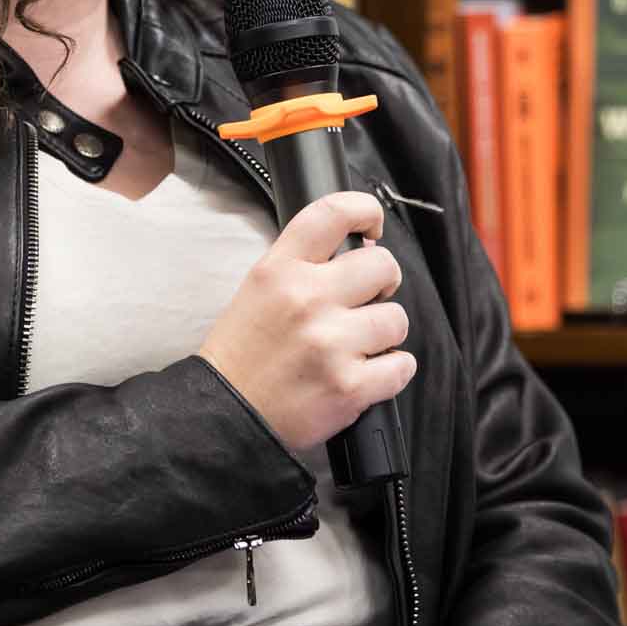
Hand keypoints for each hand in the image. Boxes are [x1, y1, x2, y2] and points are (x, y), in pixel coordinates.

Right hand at [198, 191, 415, 450]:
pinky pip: (402, 365)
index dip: (365, 210)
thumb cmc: (244, 354)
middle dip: (383, 283)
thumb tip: (363, 247)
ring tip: (357, 344)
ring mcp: (331, 343)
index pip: (334, 212)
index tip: (372, 224)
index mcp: (280, 270)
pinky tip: (366, 373)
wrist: (224, 415)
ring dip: (384, 333)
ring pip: (397, 319)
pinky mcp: (349, 386)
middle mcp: (307, 299)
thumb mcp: (259, 289)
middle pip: (383, 265)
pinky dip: (391, 371)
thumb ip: (304, 264)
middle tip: (368, 298)